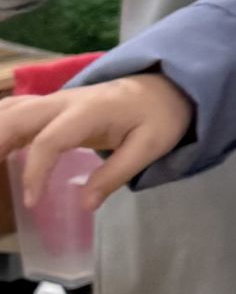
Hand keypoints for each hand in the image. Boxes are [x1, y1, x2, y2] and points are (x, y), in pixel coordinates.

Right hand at [0, 74, 193, 211]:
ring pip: (11, 110)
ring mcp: (55, 101)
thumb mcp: (148, 148)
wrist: (162, 87)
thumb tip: (85, 205)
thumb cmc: (158, 116)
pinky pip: (16, 111)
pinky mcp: (52, 107)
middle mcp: (64, 101)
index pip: (50, 139)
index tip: (31, 202)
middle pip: (17, 117)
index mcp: (89, 111)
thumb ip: (115, 174)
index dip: (35, 171)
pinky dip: (1, 128)